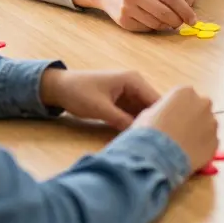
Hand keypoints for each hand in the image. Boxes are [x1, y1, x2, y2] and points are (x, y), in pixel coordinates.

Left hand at [39, 69, 158, 130]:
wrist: (60, 88)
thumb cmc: (79, 93)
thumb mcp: (100, 108)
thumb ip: (121, 120)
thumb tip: (139, 133)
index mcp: (133, 80)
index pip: (155, 99)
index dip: (161, 116)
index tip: (164, 135)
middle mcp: (135, 85)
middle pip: (152, 106)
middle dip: (153, 121)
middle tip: (157, 142)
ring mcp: (129, 94)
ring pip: (143, 112)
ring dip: (143, 124)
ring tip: (148, 142)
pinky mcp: (122, 103)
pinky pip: (133, 114)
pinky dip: (134, 124)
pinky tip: (136, 137)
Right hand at [96, 0, 196, 31]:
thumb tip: (186, 14)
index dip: (185, 10)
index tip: (193, 19)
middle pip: (165, 12)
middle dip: (177, 21)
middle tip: (182, 23)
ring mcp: (127, 7)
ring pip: (156, 23)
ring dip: (166, 26)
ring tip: (169, 22)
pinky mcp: (123, 20)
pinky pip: (146, 28)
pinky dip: (154, 28)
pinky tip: (154, 22)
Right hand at [132, 86, 218, 171]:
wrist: (157, 158)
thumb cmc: (148, 132)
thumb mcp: (149, 113)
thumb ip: (164, 110)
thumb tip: (167, 116)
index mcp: (185, 92)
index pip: (185, 95)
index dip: (177, 108)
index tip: (170, 118)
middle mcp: (203, 103)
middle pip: (201, 107)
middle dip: (193, 117)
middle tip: (180, 131)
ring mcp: (212, 123)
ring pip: (208, 125)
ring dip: (199, 132)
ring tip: (184, 146)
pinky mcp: (215, 143)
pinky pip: (210, 143)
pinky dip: (202, 148)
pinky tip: (189, 155)